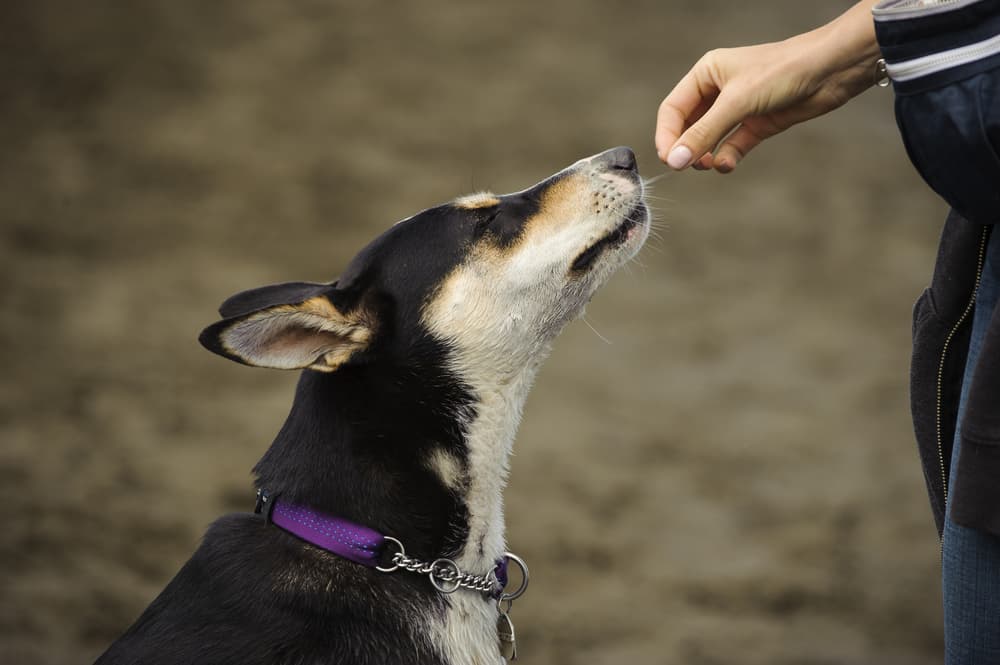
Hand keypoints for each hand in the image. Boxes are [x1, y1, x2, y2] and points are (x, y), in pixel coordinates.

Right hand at [655, 2, 881, 172]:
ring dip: (705, 156)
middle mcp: (718, 91)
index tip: (669, 160)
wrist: (831, 70)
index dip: (666, 136)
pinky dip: (727, 157)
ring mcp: (738, 109)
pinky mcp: (757, 124)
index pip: (673, 110)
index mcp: (706, 74)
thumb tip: (675, 161)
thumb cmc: (783, 71)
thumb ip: (705, 133)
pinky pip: (732, 146)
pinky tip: (727, 165)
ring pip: (709, 139)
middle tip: (686, 168)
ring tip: (708, 165)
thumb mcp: (737, 102)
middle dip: (686, 148)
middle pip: (688, 127)